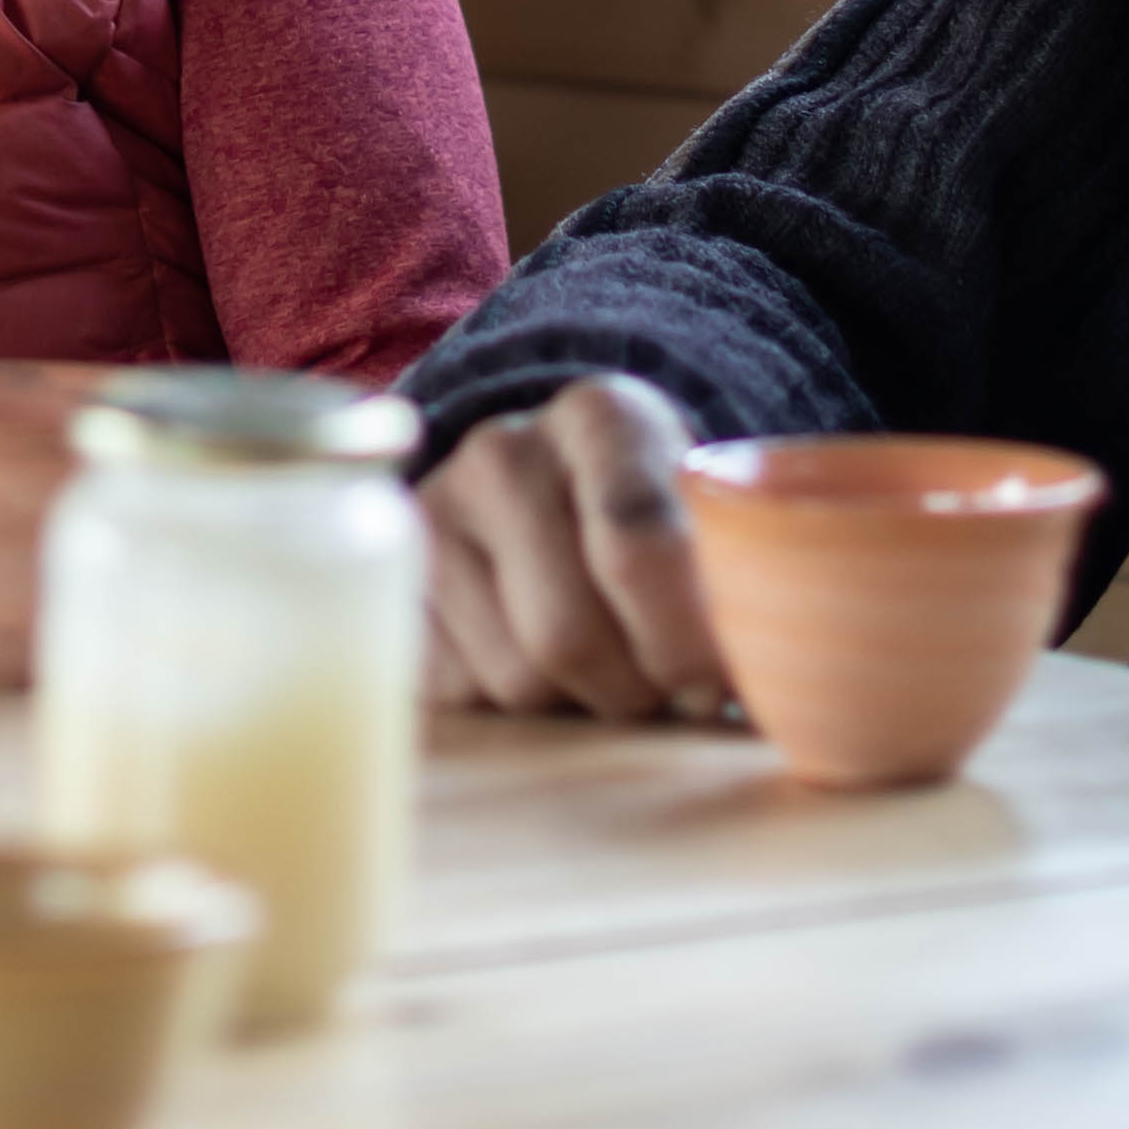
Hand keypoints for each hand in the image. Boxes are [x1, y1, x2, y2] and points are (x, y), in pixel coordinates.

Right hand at [419, 373, 728, 721]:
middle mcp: (503, 451)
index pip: (640, 545)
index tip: (716, 687)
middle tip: (664, 694)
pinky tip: (543, 666)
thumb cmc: (656, 522)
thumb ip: (732, 584)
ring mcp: (434, 515)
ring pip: (517, 678)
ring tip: (605, 672)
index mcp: (603, 417)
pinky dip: (516, 711)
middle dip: (633, 692)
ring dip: (577, 706)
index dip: (687, 643)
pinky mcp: (396, 584)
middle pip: (568, 633)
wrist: (556, 493)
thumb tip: (720, 699)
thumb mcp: (708, 521)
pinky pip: (462, 694)